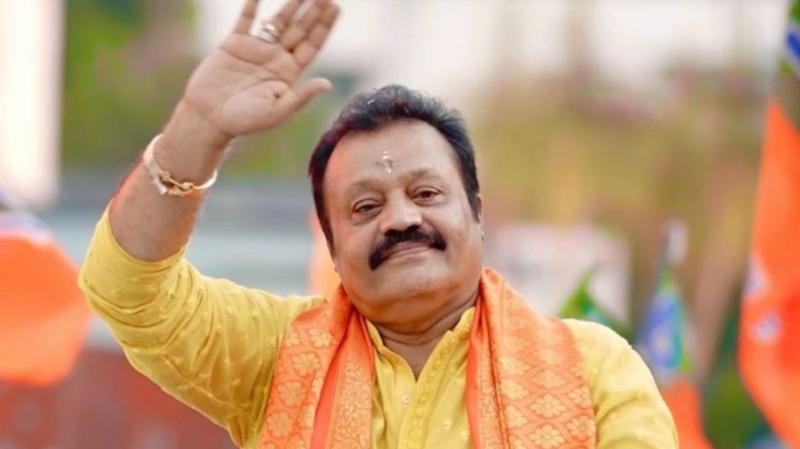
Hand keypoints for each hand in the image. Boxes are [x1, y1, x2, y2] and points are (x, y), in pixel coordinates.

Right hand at [179, 0, 339, 140]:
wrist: (209, 118)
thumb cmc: (245, 121)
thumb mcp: (277, 111)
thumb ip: (301, 96)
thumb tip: (327, 84)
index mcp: (289, 73)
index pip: (311, 45)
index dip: (323, 26)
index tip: (335, 8)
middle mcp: (276, 58)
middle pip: (299, 29)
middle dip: (313, 11)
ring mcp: (256, 49)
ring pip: (277, 21)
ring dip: (290, 5)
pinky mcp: (233, 44)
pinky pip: (245, 20)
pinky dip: (251, 5)